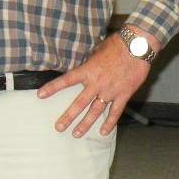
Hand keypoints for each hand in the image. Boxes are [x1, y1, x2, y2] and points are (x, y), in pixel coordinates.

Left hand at [39, 30, 159, 136]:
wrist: (137, 46)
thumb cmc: (117, 44)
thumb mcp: (98, 50)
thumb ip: (90, 62)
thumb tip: (84, 66)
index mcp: (88, 70)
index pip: (67, 80)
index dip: (53, 88)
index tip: (41, 95)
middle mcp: (97, 83)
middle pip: (80, 103)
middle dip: (68, 116)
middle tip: (59, 127)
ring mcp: (110, 91)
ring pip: (95, 111)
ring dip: (85, 124)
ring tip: (76, 134)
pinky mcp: (124, 95)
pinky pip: (115, 112)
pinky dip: (110, 122)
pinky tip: (104, 132)